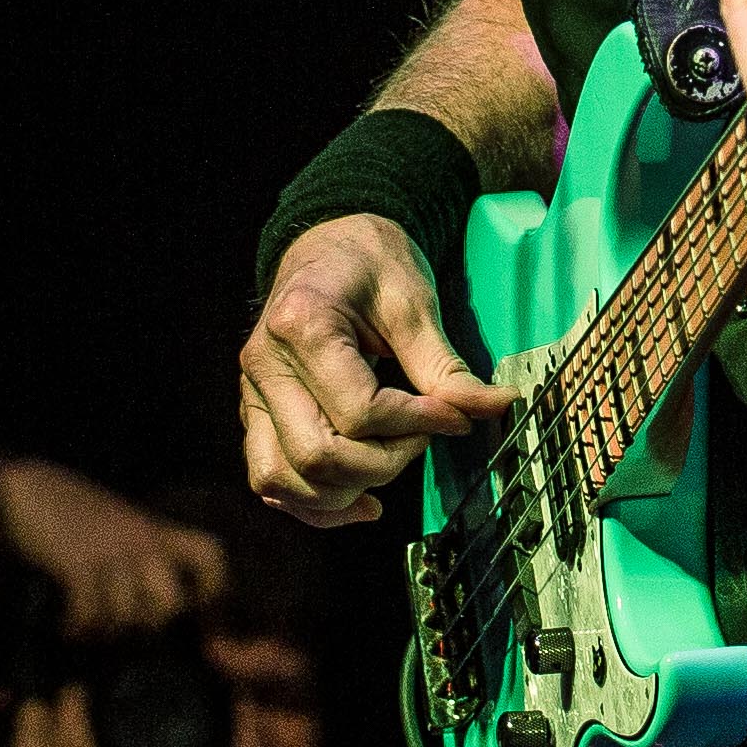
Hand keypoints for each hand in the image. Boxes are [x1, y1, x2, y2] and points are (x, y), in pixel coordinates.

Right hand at [0, 460, 224, 638]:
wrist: (25, 491)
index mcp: (157, 530)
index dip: (212, 591)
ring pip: (129, 617)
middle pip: (170, 605)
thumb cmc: (72, 513)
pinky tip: (67, 627)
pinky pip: (91, 614)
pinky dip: (77, 628)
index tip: (190, 610)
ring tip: (88, 629)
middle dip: (148, 627)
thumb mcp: (120, 528)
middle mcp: (142, 540)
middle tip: (123, 629)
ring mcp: (111, 551)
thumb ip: (141, 557)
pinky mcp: (78, 563)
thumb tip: (153, 611)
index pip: (210, 556)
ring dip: (106, 633)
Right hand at [237, 213, 510, 528]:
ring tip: (389, 467)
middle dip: (382, 464)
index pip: (359, 411)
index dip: (417, 424)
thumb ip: (446, 366)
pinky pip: (269, 479)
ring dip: (343, 492)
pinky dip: (312, 503)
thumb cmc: (369, 263)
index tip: (455, 417)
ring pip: (282, 478)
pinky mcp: (256, 414)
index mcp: (302, 325)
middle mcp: (265, 364)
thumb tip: (494, 407)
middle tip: (420, 440)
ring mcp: (253, 393)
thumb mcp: (414, 303)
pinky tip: (358, 500)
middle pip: (317, 454)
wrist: (329, 244)